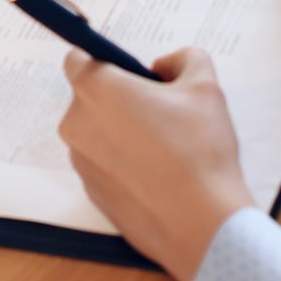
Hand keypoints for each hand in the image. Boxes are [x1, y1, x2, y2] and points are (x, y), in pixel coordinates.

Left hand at [57, 47, 252, 280]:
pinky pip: (103, 165)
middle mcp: (76, 123)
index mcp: (95, 88)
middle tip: (162, 113)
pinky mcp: (90, 192)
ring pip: (97, 133)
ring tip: (166, 148)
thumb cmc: (199, 149)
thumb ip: (184, 59)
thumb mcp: (204, 86)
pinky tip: (158, 175)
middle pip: (90, 98)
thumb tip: (164, 66)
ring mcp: (80, 161)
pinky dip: (124, 164)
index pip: (78, 58)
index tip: (134, 76)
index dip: (107, 62)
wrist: (200, 222)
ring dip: (122, 133)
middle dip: (120, 99)